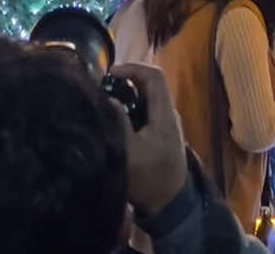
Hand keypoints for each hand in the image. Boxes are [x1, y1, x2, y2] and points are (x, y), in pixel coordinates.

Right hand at [111, 61, 187, 218]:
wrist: (170, 208)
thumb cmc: (150, 179)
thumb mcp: (130, 152)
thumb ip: (119, 122)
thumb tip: (108, 98)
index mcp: (164, 114)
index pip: (154, 76)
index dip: (132, 68)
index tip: (110, 73)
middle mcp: (169, 115)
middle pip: (150, 85)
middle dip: (127, 81)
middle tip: (105, 87)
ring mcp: (167, 126)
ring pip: (148, 99)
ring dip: (128, 96)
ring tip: (107, 102)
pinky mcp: (162, 137)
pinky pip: (147, 112)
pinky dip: (132, 109)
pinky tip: (117, 121)